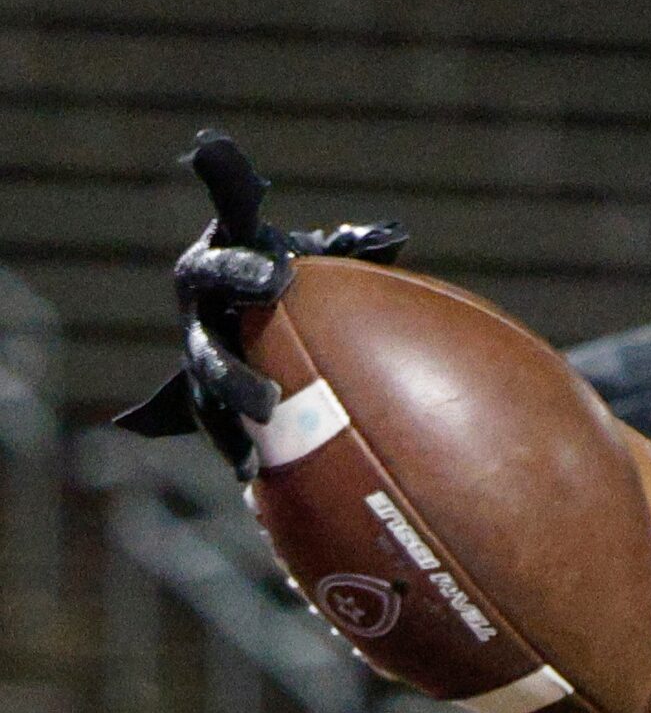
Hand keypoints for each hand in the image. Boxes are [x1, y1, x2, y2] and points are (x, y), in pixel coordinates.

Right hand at [112, 131, 405, 472]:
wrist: (257, 297)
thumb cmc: (298, 267)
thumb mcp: (320, 251)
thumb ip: (348, 245)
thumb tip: (389, 237)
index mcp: (217, 269)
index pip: (221, 267)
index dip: (240, 272)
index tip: (276, 279)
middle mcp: (200, 316)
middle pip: (205, 348)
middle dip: (230, 376)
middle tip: (266, 400)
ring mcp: (199, 360)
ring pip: (205, 399)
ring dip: (229, 429)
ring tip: (256, 457)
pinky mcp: (207, 397)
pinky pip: (219, 428)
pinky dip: (235, 449)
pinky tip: (253, 475)